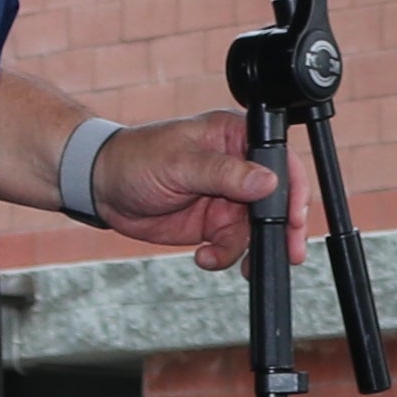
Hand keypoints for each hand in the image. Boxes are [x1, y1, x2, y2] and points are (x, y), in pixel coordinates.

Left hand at [73, 108, 273, 268]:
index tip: (295, 217)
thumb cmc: (135, 158)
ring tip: (230, 260)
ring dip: (249, 248)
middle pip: (277, 200)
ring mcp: (228, 197)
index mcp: (236, 137)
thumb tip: (267, 181)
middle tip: (289, 252)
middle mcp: (238, 167)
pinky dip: (225, 256)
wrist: (102, 187)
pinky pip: (234, 245)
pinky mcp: (214, 223)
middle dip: (283, 228)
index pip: (280, 160)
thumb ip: (225, 173)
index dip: (293, 189)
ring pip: (257, 228)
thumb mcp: (180, 163)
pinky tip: (205, 257)